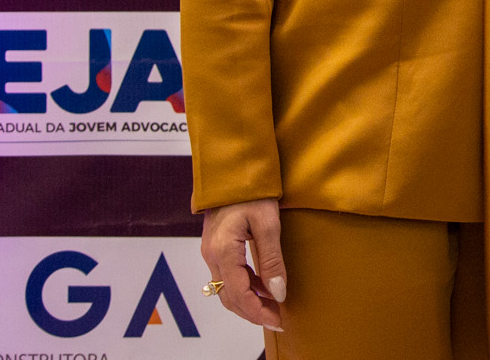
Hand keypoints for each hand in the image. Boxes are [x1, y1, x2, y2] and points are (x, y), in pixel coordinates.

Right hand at [199, 198, 285, 331]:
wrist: (232, 168)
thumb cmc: (252, 190)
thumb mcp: (268, 224)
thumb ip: (272, 261)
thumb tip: (278, 292)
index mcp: (223, 251)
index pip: (239, 294)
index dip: (258, 312)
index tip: (277, 321)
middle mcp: (211, 255)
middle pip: (229, 297)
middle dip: (253, 312)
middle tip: (277, 319)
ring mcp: (211, 251)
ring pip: (226, 288)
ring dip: (248, 300)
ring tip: (273, 306)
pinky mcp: (216, 246)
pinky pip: (227, 275)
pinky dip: (245, 286)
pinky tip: (263, 286)